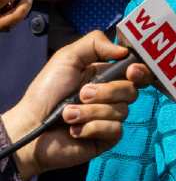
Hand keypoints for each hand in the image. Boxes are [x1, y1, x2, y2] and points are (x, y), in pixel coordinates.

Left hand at [1, 31, 153, 179]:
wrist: (30, 126)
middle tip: (82, 94)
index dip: (140, 71)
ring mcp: (111, 117)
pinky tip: (74, 129)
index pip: (138, 71)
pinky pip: (114, 129)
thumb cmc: (45, 92)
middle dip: (106, 92)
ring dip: (90, 112)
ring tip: (68, 114)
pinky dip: (92, 127)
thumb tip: (124, 50)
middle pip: (132, 90)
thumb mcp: (67, 58)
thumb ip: (95, 43)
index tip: (131, 71)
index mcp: (107, 75)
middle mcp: (112, 95)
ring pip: (122, 110)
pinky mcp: (107, 137)